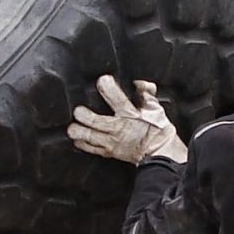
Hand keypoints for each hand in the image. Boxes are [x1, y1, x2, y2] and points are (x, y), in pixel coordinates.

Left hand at [67, 75, 187, 166]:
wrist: (161, 152)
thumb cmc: (158, 129)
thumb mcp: (156, 107)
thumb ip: (147, 93)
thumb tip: (140, 82)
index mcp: (130, 115)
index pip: (119, 99)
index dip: (110, 89)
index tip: (102, 80)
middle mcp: (119, 128)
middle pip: (97, 121)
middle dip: (85, 116)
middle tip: (77, 110)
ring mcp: (113, 142)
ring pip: (91, 137)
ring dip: (79, 132)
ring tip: (71, 128)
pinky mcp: (110, 152)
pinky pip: (93, 150)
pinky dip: (83, 145)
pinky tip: (76, 141)